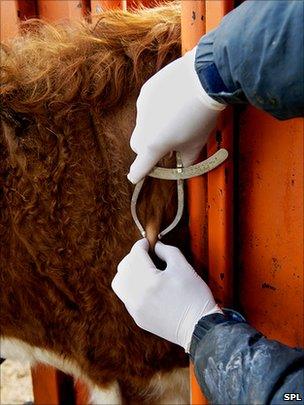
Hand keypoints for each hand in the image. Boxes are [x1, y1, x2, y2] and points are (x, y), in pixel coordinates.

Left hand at [111, 239, 221, 351]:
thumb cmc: (194, 296)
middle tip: (146, 254)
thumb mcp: (183, 267)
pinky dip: (130, 286)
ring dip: (127, 271)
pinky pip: (125, 297)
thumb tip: (156, 246)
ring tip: (141, 269)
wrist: (199, 327)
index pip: (135, 255)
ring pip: (119, 283)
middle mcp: (137, 296)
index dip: (141, 245)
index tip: (148, 242)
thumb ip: (167, 251)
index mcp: (149, 281)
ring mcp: (135, 309)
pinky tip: (145, 284)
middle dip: (133, 256)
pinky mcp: (137, 317)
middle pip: (124, 267)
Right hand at [128, 47, 225, 183]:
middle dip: (147, 149)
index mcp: (154, 145)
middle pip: (138, 145)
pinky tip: (172, 102)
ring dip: (153, 128)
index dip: (138, 173)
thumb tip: (185, 164)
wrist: (203, 78)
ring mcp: (142, 108)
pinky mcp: (146, 91)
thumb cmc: (200, 116)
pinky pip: (147, 106)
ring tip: (175, 117)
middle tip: (166, 146)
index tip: (134, 177)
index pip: (140, 166)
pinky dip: (155, 110)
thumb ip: (187, 159)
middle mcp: (143, 127)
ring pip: (143, 124)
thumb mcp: (197, 143)